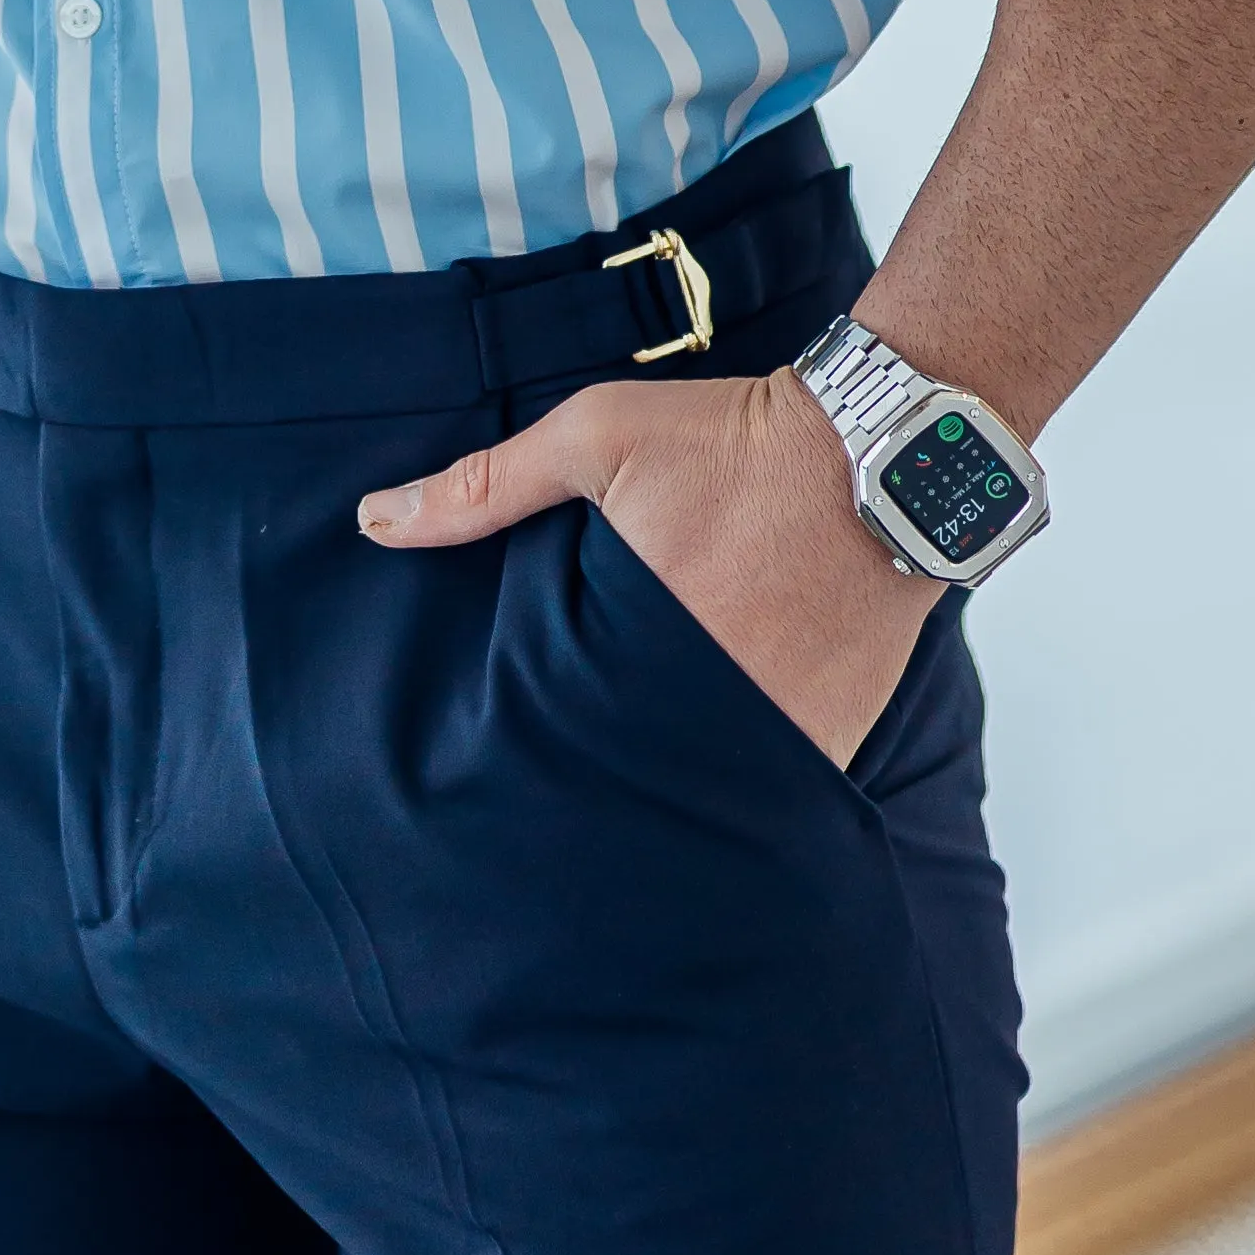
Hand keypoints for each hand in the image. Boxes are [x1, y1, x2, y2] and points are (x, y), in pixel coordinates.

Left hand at [357, 364, 937, 766]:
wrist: (880, 448)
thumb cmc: (730, 440)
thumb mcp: (595, 439)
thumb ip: (486, 486)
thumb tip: (374, 521)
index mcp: (635, 650)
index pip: (559, 741)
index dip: (528, 761)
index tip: (491, 783)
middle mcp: (710, 711)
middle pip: (630, 781)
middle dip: (593, 786)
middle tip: (547, 815)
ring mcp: (778, 739)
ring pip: (702, 794)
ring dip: (668, 790)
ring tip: (627, 800)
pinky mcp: (833, 745)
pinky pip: (771, 787)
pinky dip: (742, 782)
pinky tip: (712, 775)